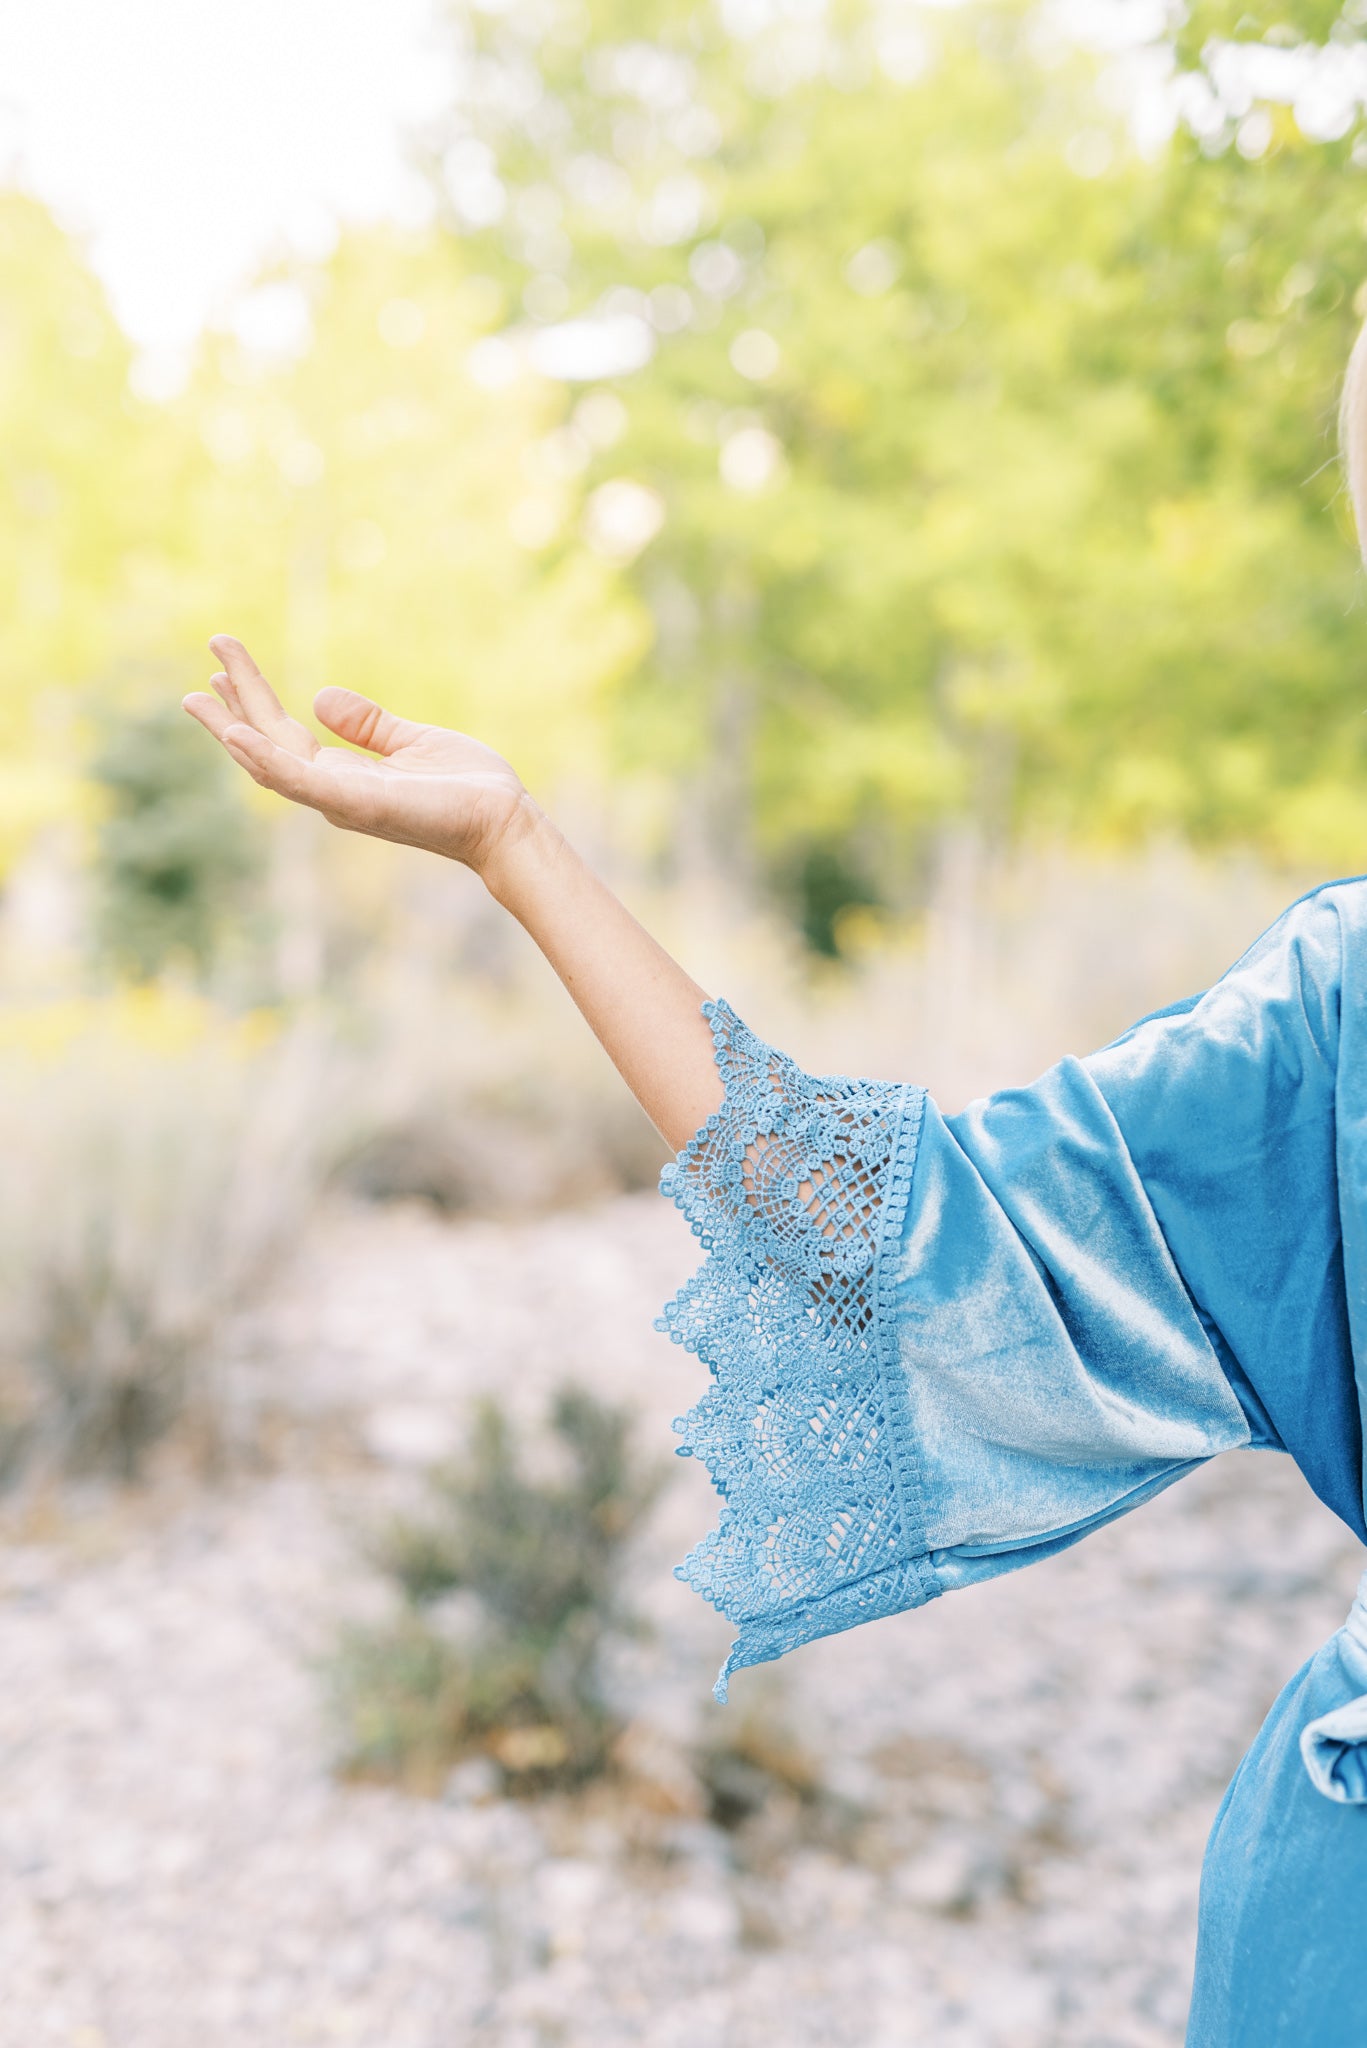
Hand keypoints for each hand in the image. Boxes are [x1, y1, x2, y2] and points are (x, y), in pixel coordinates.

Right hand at [182, 637, 534, 875]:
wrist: (503, 820)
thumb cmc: (467, 788)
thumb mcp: (411, 741)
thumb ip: (367, 724)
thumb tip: (319, 696)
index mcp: (343, 776)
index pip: (283, 735)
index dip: (252, 701)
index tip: (224, 667)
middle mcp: (332, 792)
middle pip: (267, 746)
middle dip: (232, 708)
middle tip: (200, 671)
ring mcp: (339, 800)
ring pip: (270, 763)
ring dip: (232, 731)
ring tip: (197, 698)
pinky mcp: (354, 803)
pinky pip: (298, 779)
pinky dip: (264, 758)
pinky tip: (236, 733)